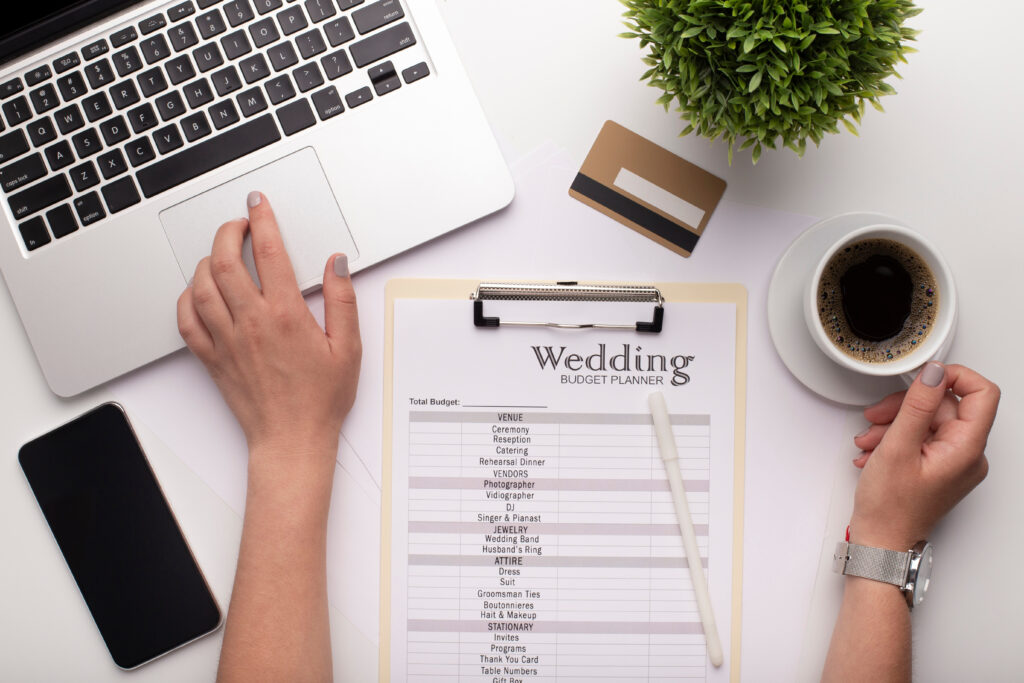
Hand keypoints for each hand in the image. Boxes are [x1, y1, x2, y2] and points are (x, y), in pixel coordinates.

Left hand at [176, 191, 360, 466]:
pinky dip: (187, 298)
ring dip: (208, 261)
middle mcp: (251, 323)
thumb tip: (336, 264)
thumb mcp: (348, 348)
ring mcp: (227, 340)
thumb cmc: (320, 400)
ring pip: (202, 285)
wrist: (292, 439)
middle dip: (228, 232)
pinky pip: (186, 320)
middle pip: (226, 261)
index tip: (259, 204)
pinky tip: (199, 292)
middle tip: (238, 224)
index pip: (269, 252)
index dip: (262, 220)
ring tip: (221, 253)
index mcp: (286, 315)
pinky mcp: (212, 358)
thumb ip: (342, 300)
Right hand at [849, 362, 999, 549]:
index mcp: (967, 449)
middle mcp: (968, 455)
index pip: (982, 393)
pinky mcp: (939, 467)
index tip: (924, 376)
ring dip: (894, 424)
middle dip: (905, 407)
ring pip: (929, 422)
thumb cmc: (890, 507)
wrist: (881, 542)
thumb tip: (935, 372)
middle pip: (945, 407)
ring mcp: (954, 462)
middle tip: (878, 417)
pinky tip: (875, 450)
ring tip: (870, 441)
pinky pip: (923, 438)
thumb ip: (918, 405)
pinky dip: (896, 438)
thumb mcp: (898, 447)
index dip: (953, 376)